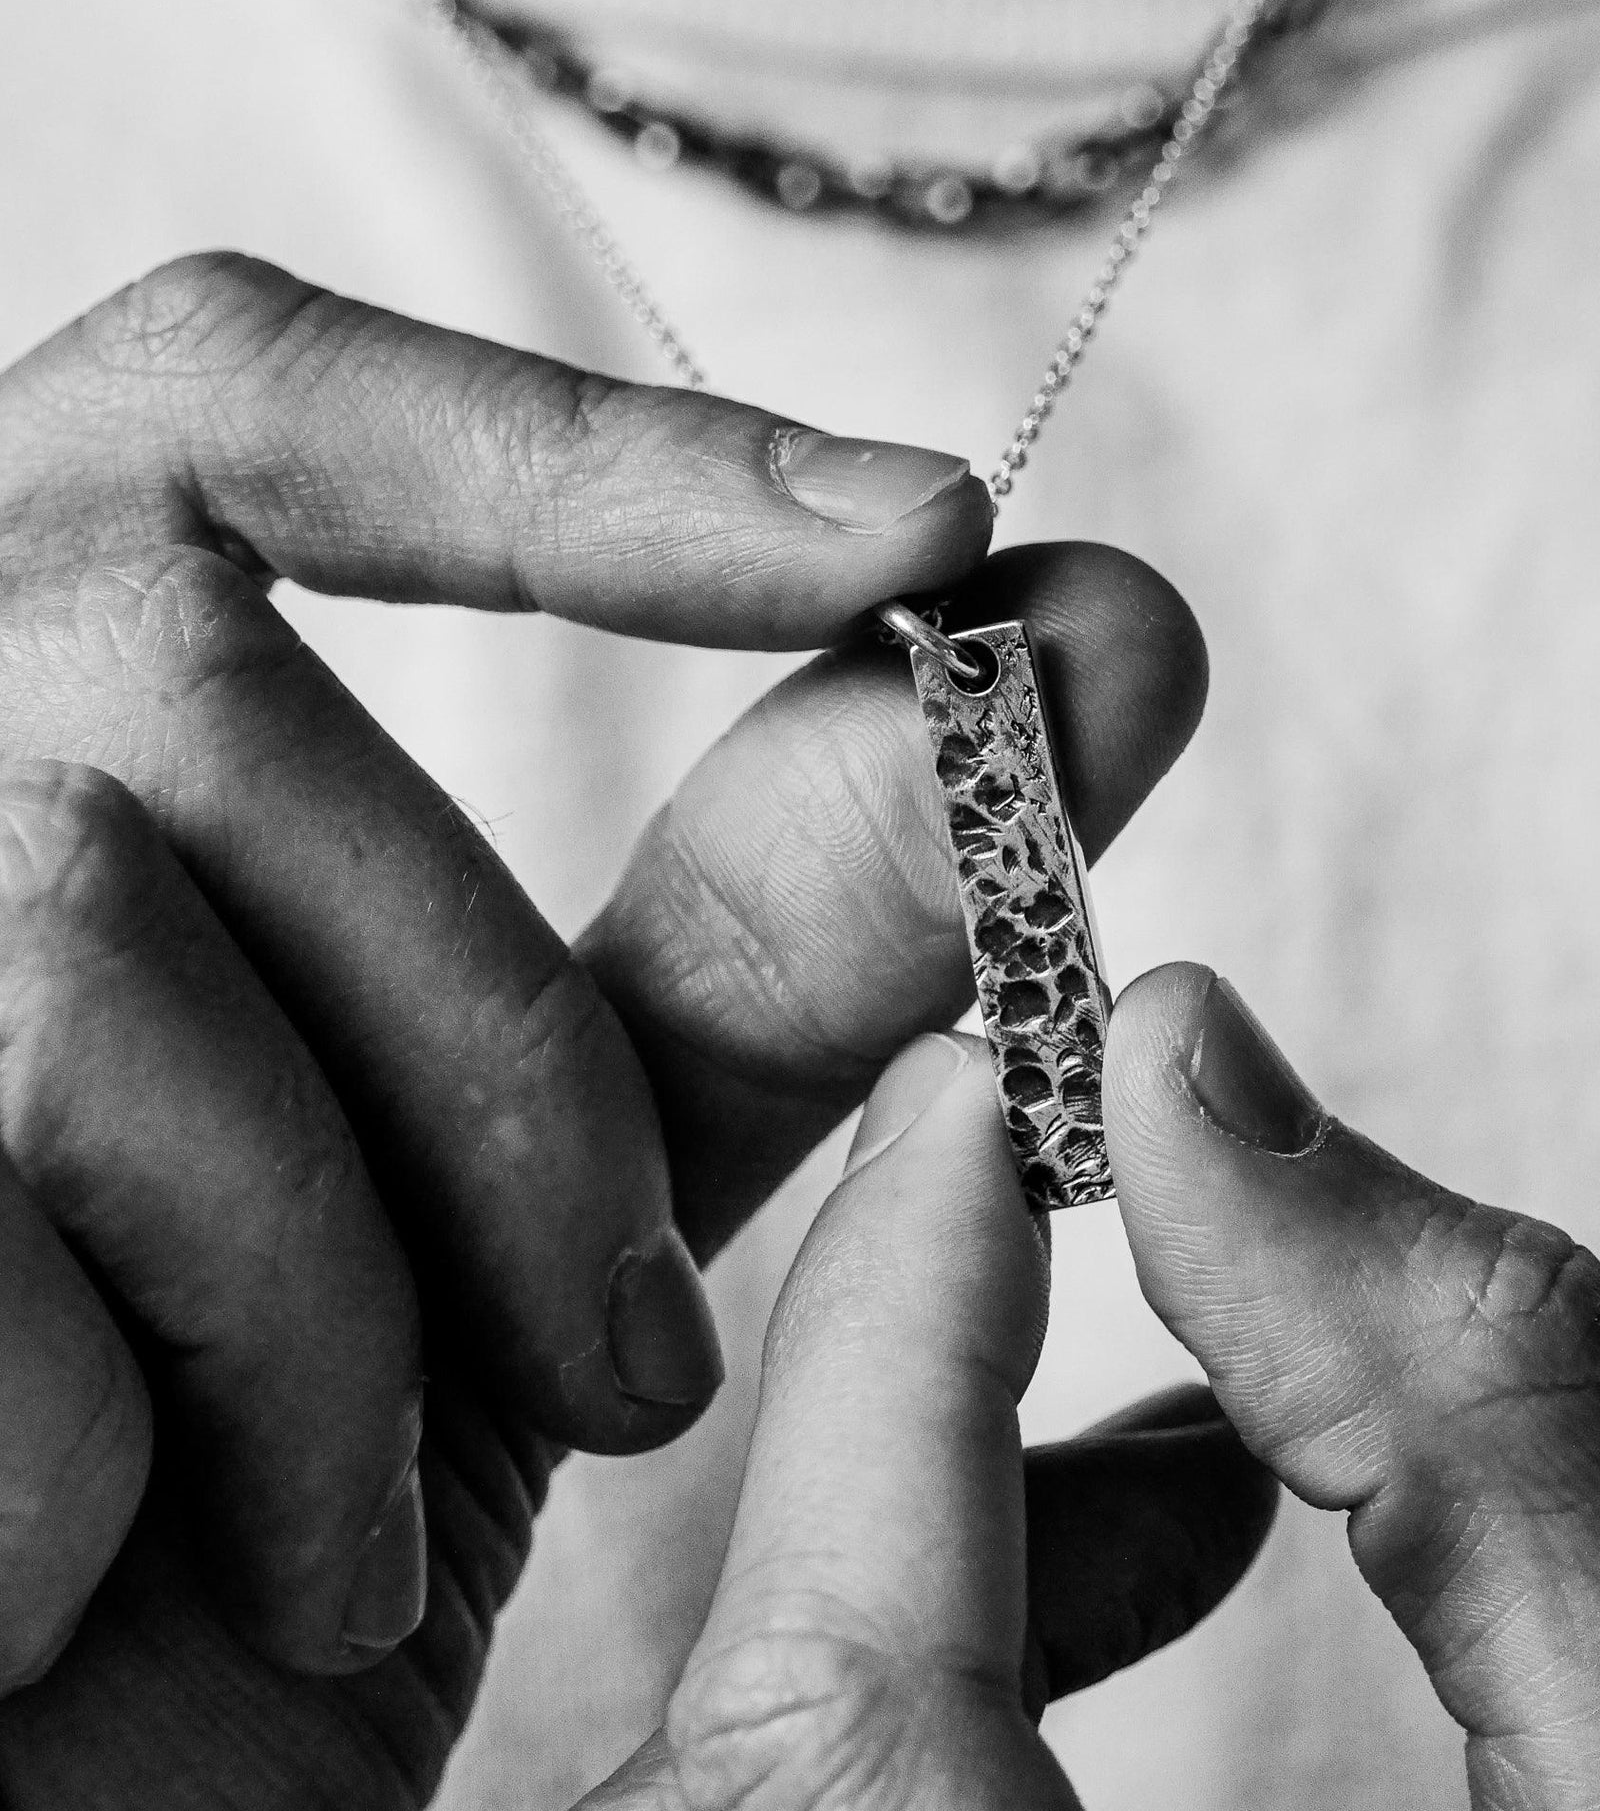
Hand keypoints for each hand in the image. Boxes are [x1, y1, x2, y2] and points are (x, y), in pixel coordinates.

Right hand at [0, 254, 1209, 1806]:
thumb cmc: (218, 1506)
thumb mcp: (492, 1212)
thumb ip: (754, 954)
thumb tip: (1108, 664)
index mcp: (43, 744)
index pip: (253, 412)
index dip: (580, 448)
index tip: (925, 535)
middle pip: (194, 679)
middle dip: (493, 1049)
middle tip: (633, 1367)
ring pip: (76, 936)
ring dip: (319, 1291)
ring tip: (352, 1541)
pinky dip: (107, 1429)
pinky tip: (90, 1572)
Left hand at [587, 975, 1599, 1810]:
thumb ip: (1476, 1397)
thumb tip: (1211, 1066)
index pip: (852, 1534)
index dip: (929, 1256)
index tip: (1002, 1064)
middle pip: (763, 1696)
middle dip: (925, 1420)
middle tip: (1075, 1221)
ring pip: (754, 1785)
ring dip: (942, 1597)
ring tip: (1174, 1495)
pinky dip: (919, 1751)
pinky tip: (1102, 1685)